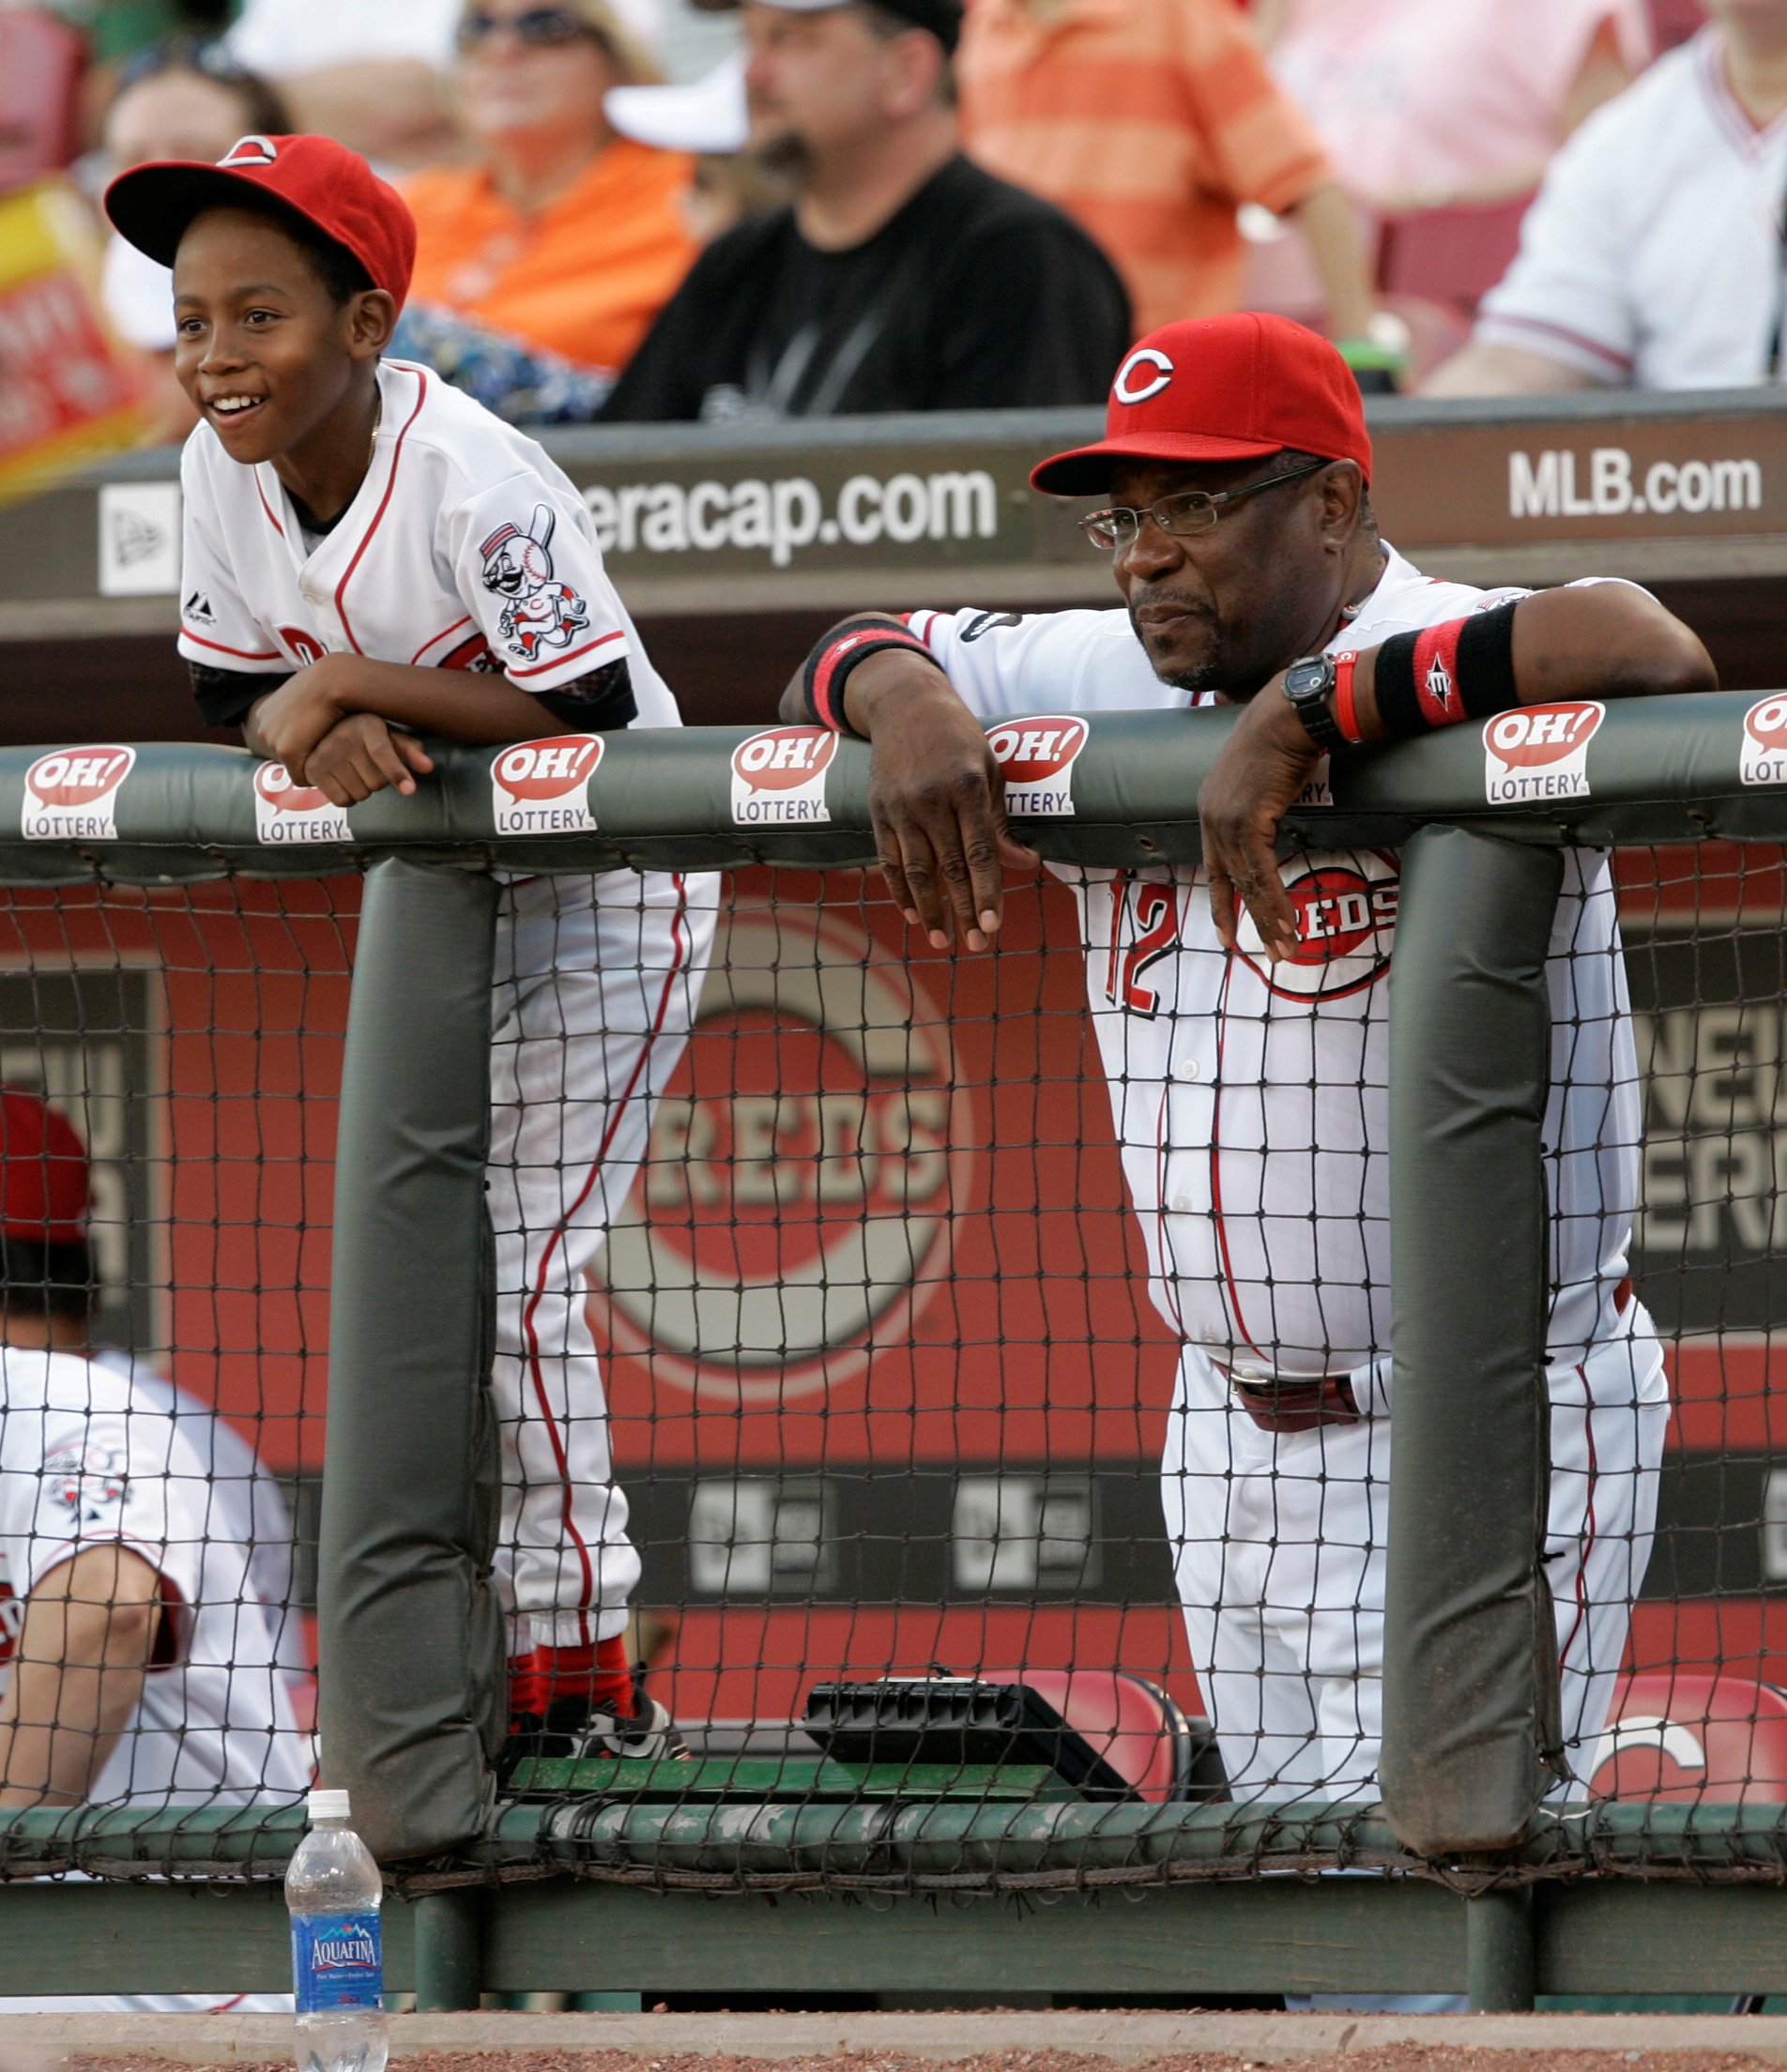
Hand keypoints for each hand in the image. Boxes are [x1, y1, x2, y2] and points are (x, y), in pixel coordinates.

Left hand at [251, 660, 350, 782]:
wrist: (334, 680)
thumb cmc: (329, 684)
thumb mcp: (307, 695)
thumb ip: (301, 711)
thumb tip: (311, 719)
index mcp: (265, 713)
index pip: (282, 743)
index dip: (304, 745)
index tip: (320, 737)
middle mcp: (262, 727)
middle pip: (285, 758)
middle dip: (305, 757)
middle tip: (327, 748)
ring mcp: (272, 739)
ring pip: (293, 768)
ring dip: (311, 765)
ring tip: (330, 753)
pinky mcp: (286, 750)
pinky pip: (302, 778)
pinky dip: (317, 775)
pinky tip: (332, 760)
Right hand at [301, 714, 433, 806]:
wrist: (321, 730)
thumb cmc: (365, 735)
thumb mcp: (389, 736)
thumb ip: (410, 750)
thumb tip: (429, 767)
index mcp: (367, 725)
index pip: (381, 752)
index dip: (397, 772)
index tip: (409, 790)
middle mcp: (343, 737)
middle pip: (376, 782)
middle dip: (379, 780)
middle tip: (369, 766)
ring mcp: (325, 754)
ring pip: (361, 794)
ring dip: (363, 789)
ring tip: (355, 771)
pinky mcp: (312, 770)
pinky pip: (343, 801)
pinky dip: (348, 797)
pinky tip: (343, 780)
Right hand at [865, 678, 1037, 951]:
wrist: (904, 704)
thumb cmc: (958, 737)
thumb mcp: (989, 770)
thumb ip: (1001, 822)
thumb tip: (1025, 864)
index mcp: (966, 787)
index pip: (980, 852)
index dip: (987, 892)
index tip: (994, 925)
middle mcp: (931, 799)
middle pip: (950, 868)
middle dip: (965, 910)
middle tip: (977, 945)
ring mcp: (900, 807)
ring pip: (916, 871)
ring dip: (931, 910)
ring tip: (943, 940)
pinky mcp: (877, 811)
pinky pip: (889, 860)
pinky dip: (900, 891)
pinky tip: (914, 916)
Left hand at [1196, 674, 1324, 958]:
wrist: (1288, 713)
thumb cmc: (1282, 737)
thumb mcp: (1262, 776)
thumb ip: (1259, 803)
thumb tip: (1272, 816)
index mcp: (1211, 810)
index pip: (1215, 868)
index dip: (1222, 904)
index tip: (1227, 935)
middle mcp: (1211, 818)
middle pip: (1233, 883)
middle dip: (1252, 921)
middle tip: (1270, 952)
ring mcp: (1226, 820)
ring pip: (1248, 884)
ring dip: (1270, 919)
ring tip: (1286, 947)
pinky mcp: (1247, 821)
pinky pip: (1262, 873)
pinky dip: (1276, 900)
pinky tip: (1290, 922)